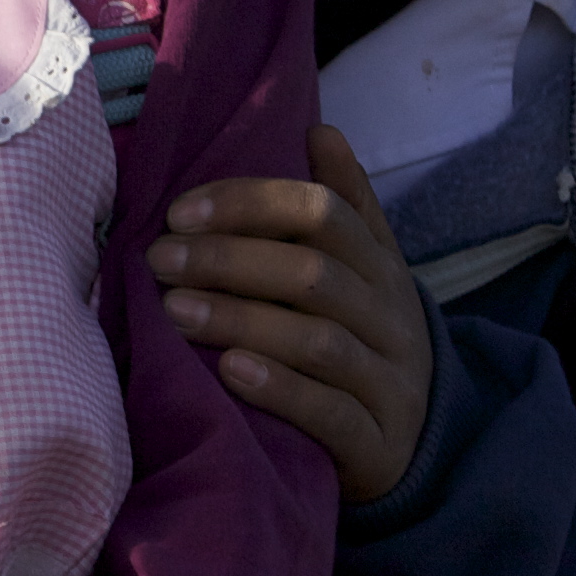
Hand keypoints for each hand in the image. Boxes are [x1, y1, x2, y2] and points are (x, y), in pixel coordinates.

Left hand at [149, 120, 434, 499]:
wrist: (415, 447)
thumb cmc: (362, 345)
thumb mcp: (363, 272)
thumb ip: (343, 206)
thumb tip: (318, 128)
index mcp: (382, 267)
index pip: (324, 213)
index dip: (252, 204)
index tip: (180, 211)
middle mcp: (392, 318)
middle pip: (315, 274)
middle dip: (230, 260)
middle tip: (160, 259)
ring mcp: (389, 383)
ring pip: (318, 341)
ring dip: (241, 319)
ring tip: (176, 311)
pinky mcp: (378, 445)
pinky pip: (331, 412)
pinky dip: (280, 389)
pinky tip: (230, 371)